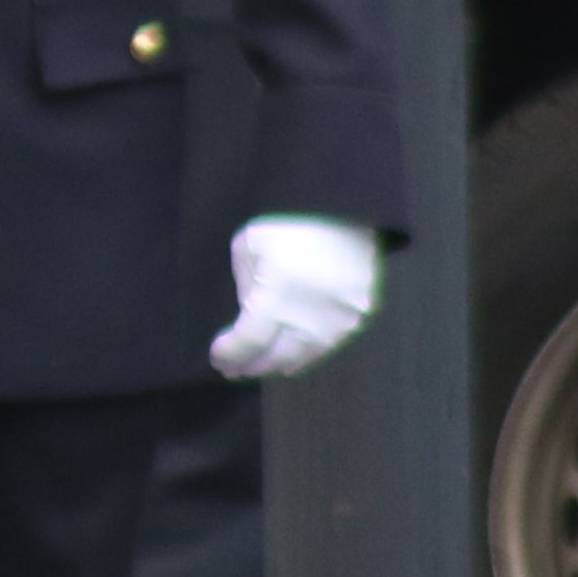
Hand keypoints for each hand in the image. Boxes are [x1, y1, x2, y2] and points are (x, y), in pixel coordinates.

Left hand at [213, 215, 382, 379]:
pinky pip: (328, 345)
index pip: (249, 342)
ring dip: (278, 363)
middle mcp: (310, 317)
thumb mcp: (248, 248)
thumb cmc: (288, 222)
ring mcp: (339, 320)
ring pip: (304, 357)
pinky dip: (306, 353)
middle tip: (235, 369)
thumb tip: (249, 316)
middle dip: (251, 365)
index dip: (231, 354)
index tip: (218, 357)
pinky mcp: (360, 315)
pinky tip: (293, 355)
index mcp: (277, 297)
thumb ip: (246, 288)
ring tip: (261, 365)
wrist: (345, 206)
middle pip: (276, 357)